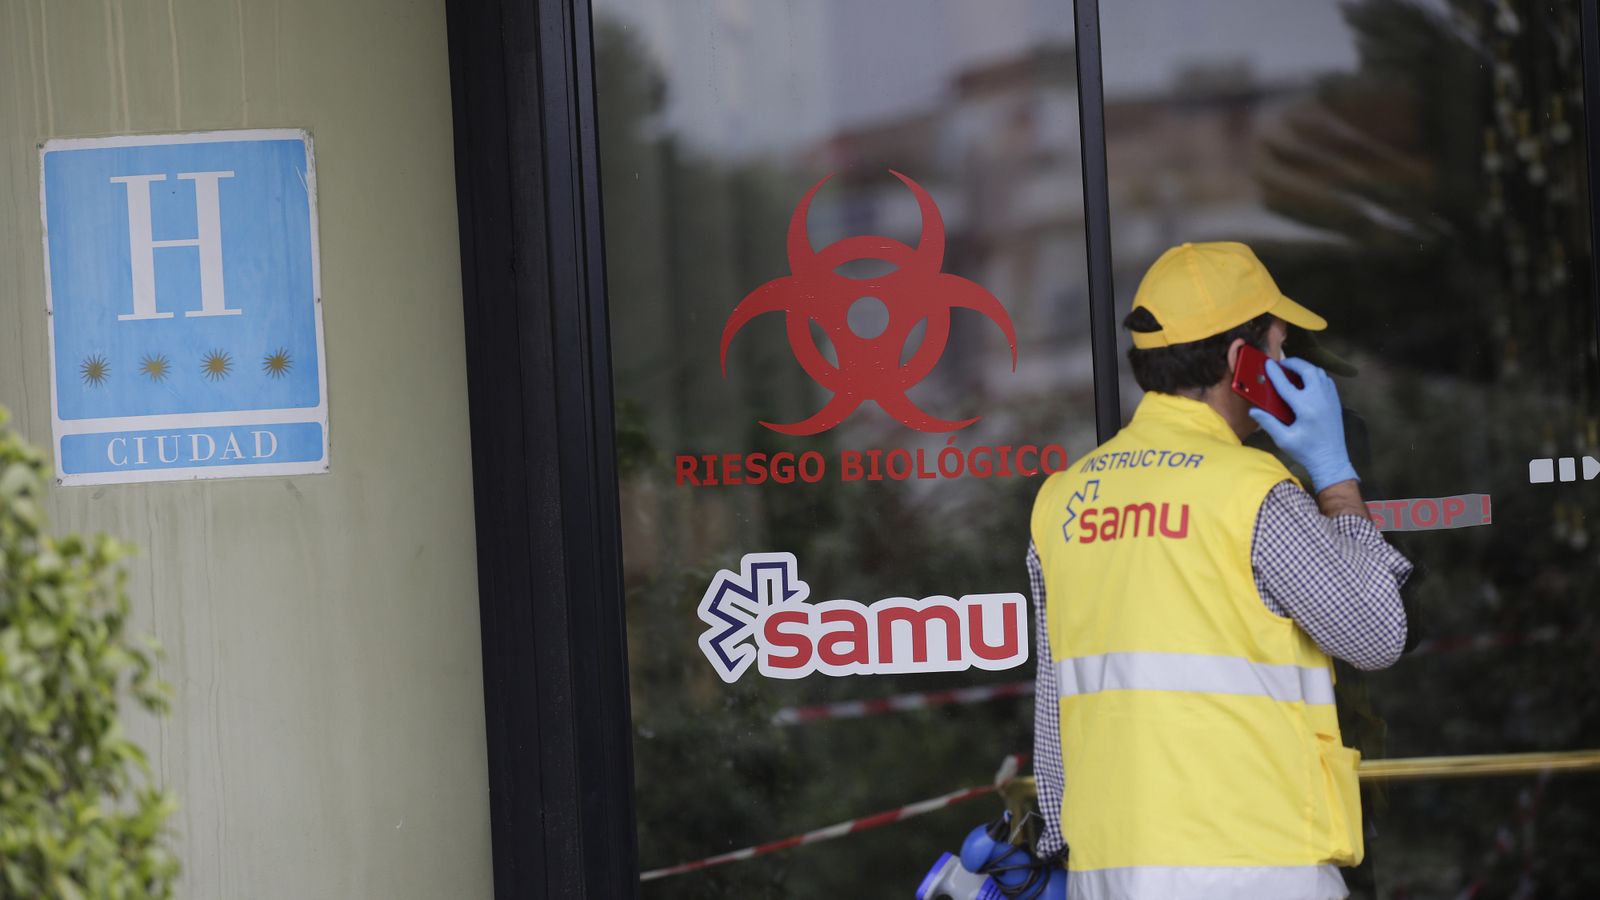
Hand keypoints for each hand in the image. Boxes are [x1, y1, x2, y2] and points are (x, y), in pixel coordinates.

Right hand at [1247, 357, 1359, 492]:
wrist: (1331, 460)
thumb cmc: (1306, 451)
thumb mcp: (1284, 439)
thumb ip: (1268, 423)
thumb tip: (1254, 411)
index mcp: (1305, 408)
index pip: (1287, 385)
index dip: (1275, 373)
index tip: (1268, 364)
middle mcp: (1320, 399)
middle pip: (1308, 370)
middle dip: (1294, 363)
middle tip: (1282, 364)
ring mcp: (1330, 399)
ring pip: (1319, 373)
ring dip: (1306, 368)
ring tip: (1293, 371)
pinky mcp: (1335, 402)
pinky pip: (1326, 380)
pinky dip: (1316, 376)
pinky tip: (1307, 382)